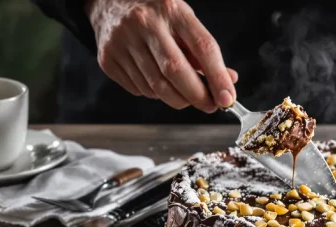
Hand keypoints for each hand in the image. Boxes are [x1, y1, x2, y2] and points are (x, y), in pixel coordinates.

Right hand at [87, 0, 237, 112]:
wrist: (108, 1)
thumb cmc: (154, 12)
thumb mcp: (183, 19)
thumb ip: (203, 51)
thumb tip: (228, 81)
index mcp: (171, 9)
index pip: (202, 46)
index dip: (218, 77)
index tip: (227, 99)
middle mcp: (145, 23)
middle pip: (175, 71)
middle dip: (197, 96)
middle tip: (209, 106)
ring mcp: (122, 41)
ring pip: (156, 87)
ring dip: (176, 98)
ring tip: (183, 92)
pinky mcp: (107, 59)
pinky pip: (139, 90)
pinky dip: (154, 94)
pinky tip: (156, 80)